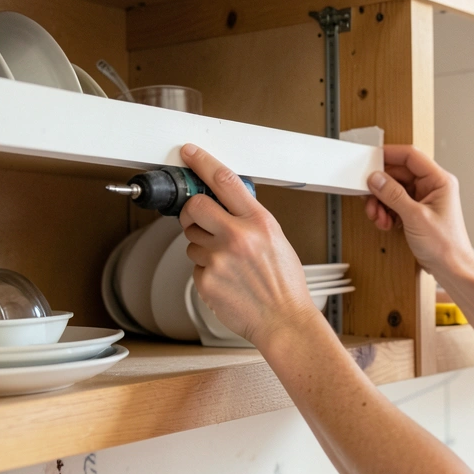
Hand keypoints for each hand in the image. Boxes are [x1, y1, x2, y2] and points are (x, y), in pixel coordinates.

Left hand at [178, 144, 320, 345]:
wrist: (283, 320)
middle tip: (198, 219)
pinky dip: (206, 271)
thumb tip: (224, 203)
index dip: (202, 162)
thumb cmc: (284, 284)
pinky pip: (194, 266)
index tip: (190, 153)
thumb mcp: (276, 239)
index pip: (224, 180)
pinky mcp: (206, 280)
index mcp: (258, 222)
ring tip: (228, 263)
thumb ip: (250, 218)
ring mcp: (218, 259)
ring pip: (192, 239)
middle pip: (194, 206)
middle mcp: (237, 237)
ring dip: (203, 247)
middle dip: (191, 210)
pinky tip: (226, 279)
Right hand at [364, 145, 473, 274]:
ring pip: (394, 190)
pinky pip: (395, 204)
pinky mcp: (416, 212)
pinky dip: (386, 212)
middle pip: (398, 174)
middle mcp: (432, 187)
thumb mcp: (415, 217)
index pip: (411, 156)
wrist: (452, 269)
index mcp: (439, 181)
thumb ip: (393, 195)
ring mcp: (423, 200)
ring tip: (379, 216)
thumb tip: (377, 178)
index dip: (389, 155)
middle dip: (381, 188)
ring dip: (381, 203)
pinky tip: (386, 223)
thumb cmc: (447, 246)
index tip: (371, 159)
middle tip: (369, 197)